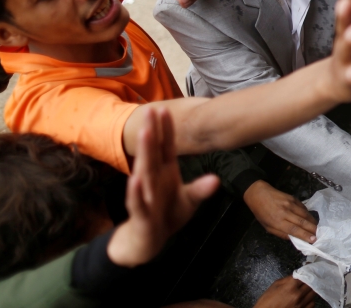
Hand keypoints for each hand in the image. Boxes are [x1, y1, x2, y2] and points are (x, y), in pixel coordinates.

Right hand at [107, 107, 218, 266]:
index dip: (166, 130)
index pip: (165, 147)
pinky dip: (135, 191)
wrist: (149, 240)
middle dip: (152, 131)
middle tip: (150, 109)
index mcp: (164, 172)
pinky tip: (135, 179)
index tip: (164, 109)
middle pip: (152, 152)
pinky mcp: (141, 214)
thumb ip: (200, 189)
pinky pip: (136, 201)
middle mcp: (152, 180)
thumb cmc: (167, 214)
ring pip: (143, 171)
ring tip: (145, 133)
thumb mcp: (188, 201)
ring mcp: (144, 195)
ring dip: (144, 153)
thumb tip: (216, 179)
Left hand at [243, 180, 317, 242]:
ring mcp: (290, 204)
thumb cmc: (261, 213)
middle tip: (319, 234)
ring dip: (312, 222)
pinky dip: (308, 214)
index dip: (305, 235)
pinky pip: (303, 208)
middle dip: (312, 229)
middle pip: (302, 222)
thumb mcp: (268, 227)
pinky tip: (310, 219)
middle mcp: (285, 212)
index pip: (294, 229)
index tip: (313, 239)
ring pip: (305, 214)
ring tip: (317, 227)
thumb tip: (295, 238)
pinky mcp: (293, 198)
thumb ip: (281, 233)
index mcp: (277, 221)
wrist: (259, 194)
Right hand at [253, 276, 315, 307]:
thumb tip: (297, 274)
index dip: (308, 271)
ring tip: (305, 290)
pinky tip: (305, 299)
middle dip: (310, 280)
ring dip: (310, 290)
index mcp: (290, 286)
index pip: (306, 274)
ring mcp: (300, 305)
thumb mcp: (275, 285)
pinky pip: (312, 304)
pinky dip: (310, 300)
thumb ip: (288, 279)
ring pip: (313, 293)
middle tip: (308, 279)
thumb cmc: (266, 302)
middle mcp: (297, 295)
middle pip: (312, 283)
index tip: (310, 269)